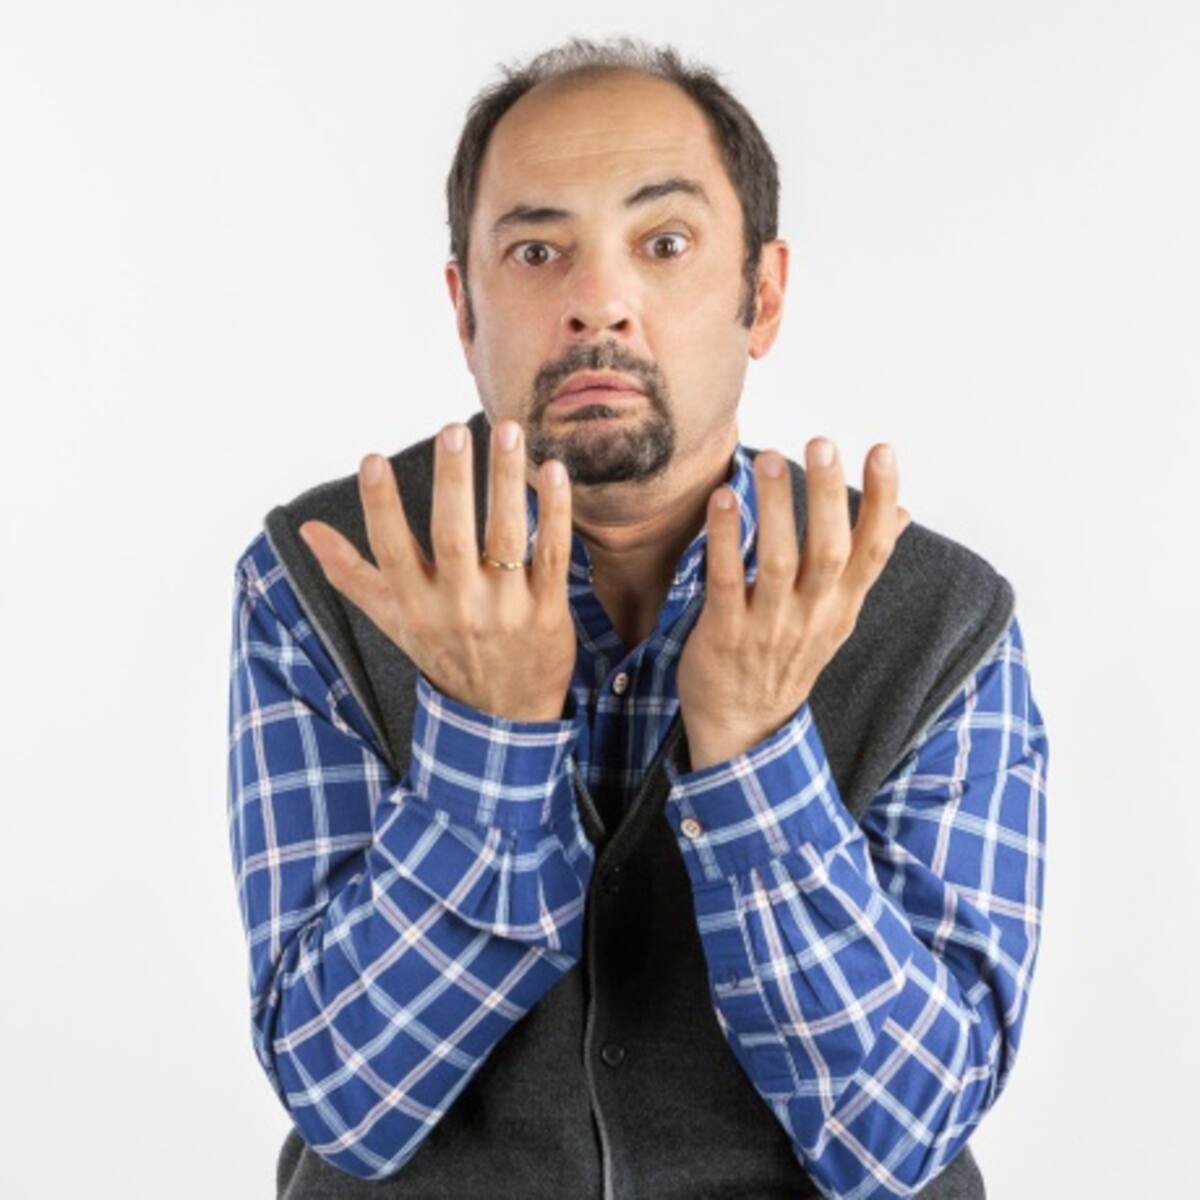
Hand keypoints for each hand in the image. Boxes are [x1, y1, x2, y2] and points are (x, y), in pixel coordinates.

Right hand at [297, 420, 576, 722]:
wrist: (506, 717)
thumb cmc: (447, 654)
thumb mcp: (394, 620)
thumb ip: (352, 574)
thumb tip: (308, 530)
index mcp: (416, 606)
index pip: (391, 550)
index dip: (380, 506)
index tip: (372, 459)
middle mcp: (458, 607)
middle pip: (451, 536)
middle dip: (452, 483)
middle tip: (452, 432)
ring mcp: (505, 609)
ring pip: (505, 536)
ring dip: (506, 481)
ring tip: (508, 431)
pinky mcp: (548, 612)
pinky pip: (552, 555)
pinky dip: (554, 513)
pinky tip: (553, 471)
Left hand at [677, 437, 910, 769]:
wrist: (743, 729)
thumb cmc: (786, 658)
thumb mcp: (835, 616)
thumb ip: (861, 564)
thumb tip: (903, 513)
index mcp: (841, 607)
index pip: (873, 549)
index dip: (881, 500)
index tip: (882, 450)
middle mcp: (812, 616)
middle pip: (829, 551)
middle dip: (828, 496)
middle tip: (822, 445)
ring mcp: (768, 627)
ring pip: (779, 563)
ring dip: (775, 509)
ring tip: (768, 460)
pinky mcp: (724, 635)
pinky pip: (727, 583)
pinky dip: (726, 541)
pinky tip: (722, 501)